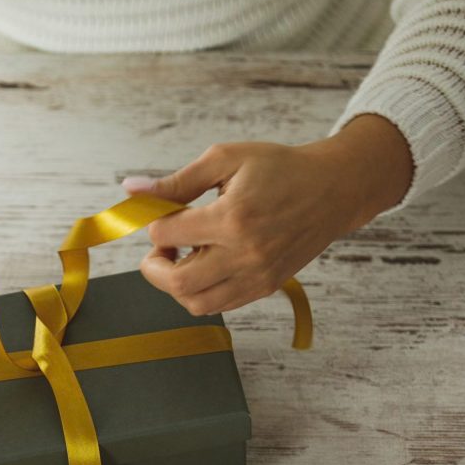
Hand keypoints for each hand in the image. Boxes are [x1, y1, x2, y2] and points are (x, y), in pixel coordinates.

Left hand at [122, 114, 413, 314]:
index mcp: (232, 217)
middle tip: (164, 246)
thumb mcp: (227, 159)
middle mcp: (244, 253)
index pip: (167, 233)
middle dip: (155, 266)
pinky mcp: (265, 287)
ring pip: (195, 303)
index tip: (165, 213)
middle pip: (176, 282)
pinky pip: (219, 305)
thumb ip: (177, 180)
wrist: (333, 189)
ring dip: (176, 284)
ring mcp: (256, 276)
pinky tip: (206, 263)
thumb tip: (131, 189)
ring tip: (184, 256)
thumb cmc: (280, 168)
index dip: (156, 223)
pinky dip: (200, 291)